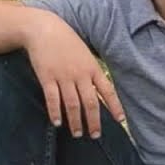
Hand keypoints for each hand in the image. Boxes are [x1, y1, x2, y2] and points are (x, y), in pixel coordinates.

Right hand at [22, 11, 124, 137]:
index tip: (120, 121)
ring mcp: (63, 76)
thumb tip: (98, 91)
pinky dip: (55, 113)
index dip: (115, 107)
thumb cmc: (66, 41)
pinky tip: (57, 122)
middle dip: (93, 121)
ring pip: (72, 104)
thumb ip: (91, 72)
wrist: (44, 29)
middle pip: (90, 103)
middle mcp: (80, 74)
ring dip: (75, 121)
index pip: (108, 91)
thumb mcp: (85, 54)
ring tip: (77, 133)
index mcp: (92, 68)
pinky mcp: (47, 77)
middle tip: (95, 135)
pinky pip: (52, 99)